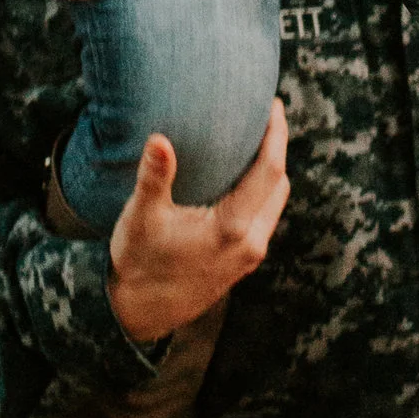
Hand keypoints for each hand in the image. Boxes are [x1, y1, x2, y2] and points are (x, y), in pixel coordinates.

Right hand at [107, 100, 290, 344]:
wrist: (141, 313)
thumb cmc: (139, 262)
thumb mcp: (141, 217)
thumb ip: (154, 177)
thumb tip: (159, 139)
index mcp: (232, 229)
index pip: (269, 171)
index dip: (276, 134)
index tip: (274, 104)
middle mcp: (250, 243)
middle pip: (279, 184)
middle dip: (277, 147)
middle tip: (266, 114)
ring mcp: (250, 255)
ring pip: (276, 202)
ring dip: (271, 171)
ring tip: (257, 140)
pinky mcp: (244, 262)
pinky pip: (266, 217)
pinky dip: (263, 191)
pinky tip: (243, 177)